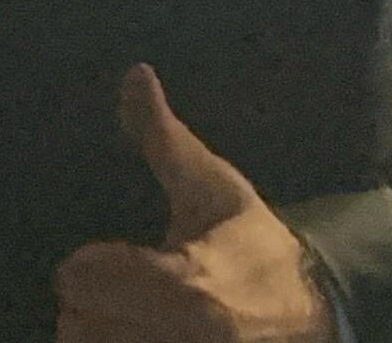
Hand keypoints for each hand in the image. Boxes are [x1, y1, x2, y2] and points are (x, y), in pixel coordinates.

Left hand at [52, 65, 335, 342]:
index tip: (102, 256)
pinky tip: (128, 329)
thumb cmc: (252, 242)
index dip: (87, 263)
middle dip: (86, 300)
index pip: (89, 280)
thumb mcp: (212, 186)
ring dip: (94, 331)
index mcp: (191, 283)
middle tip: (110, 285)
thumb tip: (135, 74)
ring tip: (118, 312)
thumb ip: (164, 138)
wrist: (311, 309)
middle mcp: (185, 335)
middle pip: (79, 323)